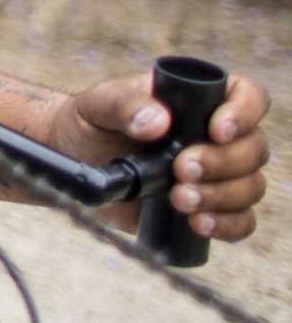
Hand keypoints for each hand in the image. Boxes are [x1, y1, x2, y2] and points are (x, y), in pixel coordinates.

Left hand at [45, 71, 270, 239]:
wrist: (70, 159)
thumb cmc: (89, 122)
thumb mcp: (98, 104)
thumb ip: (124, 105)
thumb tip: (157, 123)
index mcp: (200, 100)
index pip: (248, 97)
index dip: (243, 113)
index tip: (217, 130)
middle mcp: (215, 137)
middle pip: (253, 149)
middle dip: (223, 163)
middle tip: (181, 169)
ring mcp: (215, 174)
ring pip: (249, 186)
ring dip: (221, 196)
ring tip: (179, 198)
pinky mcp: (205, 208)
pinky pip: (240, 221)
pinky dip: (227, 225)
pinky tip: (198, 223)